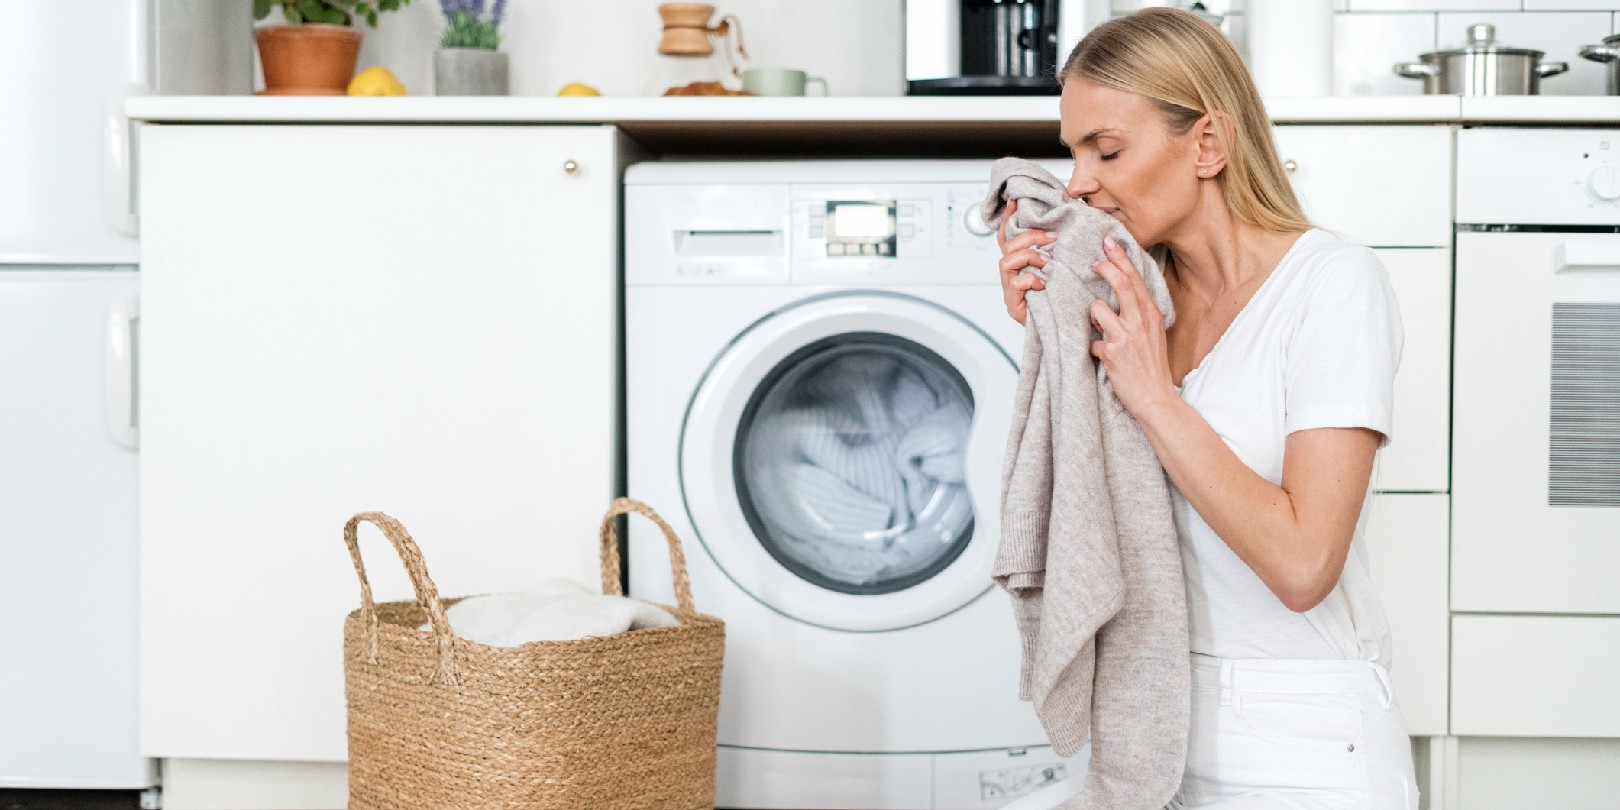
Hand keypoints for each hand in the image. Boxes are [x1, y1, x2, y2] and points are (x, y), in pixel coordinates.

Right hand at [995, 200, 1055, 324]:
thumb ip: (1057, 252)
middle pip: (1007, 247)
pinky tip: (1044, 284)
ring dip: (1029, 256)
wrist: (1061, 330)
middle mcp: (1011, 275)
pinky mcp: (1013, 305)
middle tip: (1052, 238)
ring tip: (1047, 262)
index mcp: (1019, 265)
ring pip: (1006, 262)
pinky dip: (1031, 280)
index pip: (1007, 238)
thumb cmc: (1060, 300)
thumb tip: (1066, 228)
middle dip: (1029, 238)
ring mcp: (1010, 290)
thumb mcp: (1060, 271)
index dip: (1008, 219)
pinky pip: (1016, 284)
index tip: (1014, 202)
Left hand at [1088, 236, 1178, 419]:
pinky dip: (1092, 348)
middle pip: (1120, 283)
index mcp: (1151, 313)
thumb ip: (1139, 314)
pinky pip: (1091, 341)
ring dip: (1093, 319)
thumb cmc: (1151, 366)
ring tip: (1101, 333)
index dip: (1120, 258)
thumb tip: (1118, 299)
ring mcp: (1127, 335)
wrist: (1155, 398)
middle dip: (1104, 267)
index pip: (1135, 278)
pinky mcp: (1114, 352)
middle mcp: (1140, 320)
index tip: (1109, 242)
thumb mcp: (1153, 334)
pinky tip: (1100, 357)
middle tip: (1092, 262)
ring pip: (1097, 309)